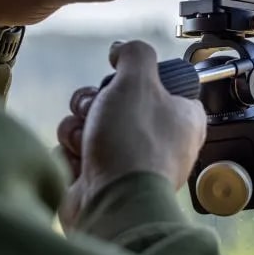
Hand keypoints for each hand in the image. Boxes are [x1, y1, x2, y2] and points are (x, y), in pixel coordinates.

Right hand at [55, 41, 206, 229]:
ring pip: (90, 124)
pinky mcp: (101, 181)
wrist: (111, 204)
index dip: (135, 78)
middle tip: (96, 108)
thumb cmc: (133, 145)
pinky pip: (76, 152)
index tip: (124, 78)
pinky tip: (78, 160)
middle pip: (115, 101)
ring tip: (84, 139)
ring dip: (78, 126)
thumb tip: (123, 50)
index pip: (160, 84)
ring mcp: (129, 162)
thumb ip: (134, 54)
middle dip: (94, 101)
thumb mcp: (138, 79)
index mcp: (183, 117)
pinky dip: (70, 153)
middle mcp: (160, 141)